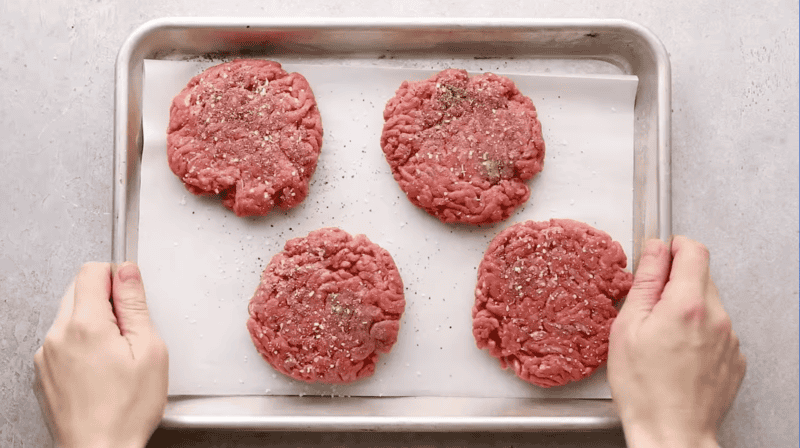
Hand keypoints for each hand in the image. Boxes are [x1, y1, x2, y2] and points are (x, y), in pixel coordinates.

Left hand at [34, 262, 167, 447]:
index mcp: (85, 325)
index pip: (91, 271)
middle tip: (128, 333)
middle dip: (105, 301)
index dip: (115, 277)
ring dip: (92, 324)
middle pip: (78, 291)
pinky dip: (80, 345)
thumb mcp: (149, 349)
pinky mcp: (42, 371)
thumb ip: (135, 304)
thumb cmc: (127, 410)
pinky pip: (62, 341)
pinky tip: (100, 370)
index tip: (129, 297)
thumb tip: (126, 272)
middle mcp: (57, 335)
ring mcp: (46, 355)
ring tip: (115, 357)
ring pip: (69, 317)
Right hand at [608, 237, 745, 447]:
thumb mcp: (627, 327)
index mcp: (687, 304)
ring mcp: (730, 339)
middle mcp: (716, 317)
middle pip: (702, 277)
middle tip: (650, 307)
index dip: (675, 247)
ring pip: (709, 304)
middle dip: (676, 282)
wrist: (672, 433)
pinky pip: (717, 330)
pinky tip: (677, 354)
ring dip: (687, 309)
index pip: (694, 251)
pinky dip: (699, 333)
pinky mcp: (735, 359)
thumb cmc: (643, 388)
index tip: (661, 256)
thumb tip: (655, 250)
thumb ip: (645, 281)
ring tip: (662, 338)